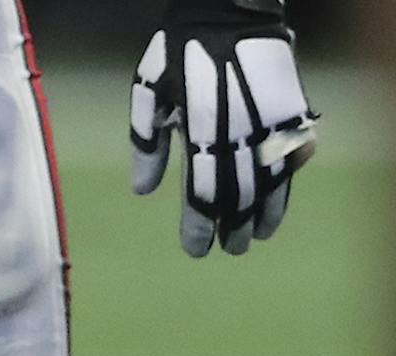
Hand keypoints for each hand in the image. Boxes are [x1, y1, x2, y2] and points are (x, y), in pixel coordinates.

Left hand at [129, 1, 316, 256]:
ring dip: (264, 213)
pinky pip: (292, 156)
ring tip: (255, 237)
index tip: (197, 250)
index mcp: (201, 127)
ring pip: (271, 180)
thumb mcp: (149, 88)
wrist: (235, 7)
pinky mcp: (293, 110)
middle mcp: (240, 129)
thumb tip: (143, 190)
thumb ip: (145, 140)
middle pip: (240, 193)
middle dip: (234, 226)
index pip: (202, 190)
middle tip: (229, 250)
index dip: (200, 225)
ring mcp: (271, 120)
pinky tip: (278, 205)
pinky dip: (286, 184)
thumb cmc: (181, 48)